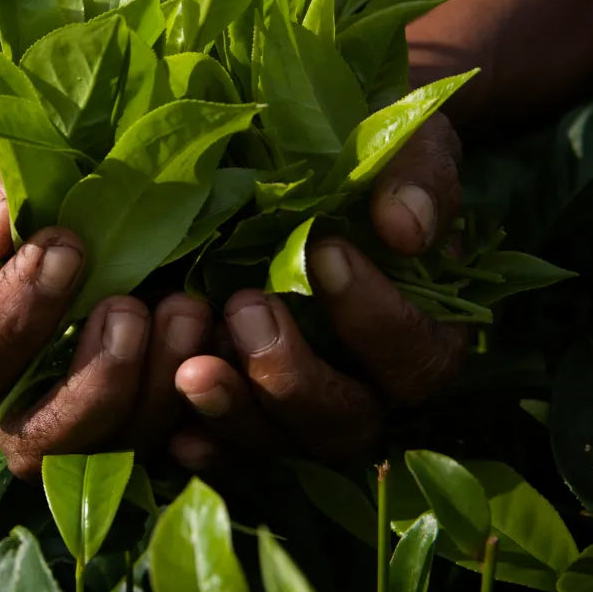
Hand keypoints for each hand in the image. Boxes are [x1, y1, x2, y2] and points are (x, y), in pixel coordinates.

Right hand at [0, 126, 211, 477]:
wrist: (11, 158)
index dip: (18, 319)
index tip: (64, 248)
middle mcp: (6, 384)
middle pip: (40, 440)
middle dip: (96, 384)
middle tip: (132, 307)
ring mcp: (76, 389)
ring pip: (113, 444)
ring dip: (157, 388)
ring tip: (188, 309)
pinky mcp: (137, 379)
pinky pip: (171, 420)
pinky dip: (203, 394)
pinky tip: (223, 337)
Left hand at [171, 114, 465, 468]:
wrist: (323, 162)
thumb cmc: (377, 157)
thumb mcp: (410, 147)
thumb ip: (420, 179)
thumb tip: (406, 228)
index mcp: (420, 333)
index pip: (414, 356)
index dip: (374, 317)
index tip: (326, 250)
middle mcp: (364, 384)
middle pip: (344, 422)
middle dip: (293, 377)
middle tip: (246, 308)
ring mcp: (300, 401)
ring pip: (279, 441)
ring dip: (236, 413)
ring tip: (190, 370)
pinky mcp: (246, 399)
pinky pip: (225, 443)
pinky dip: (201, 439)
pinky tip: (172, 427)